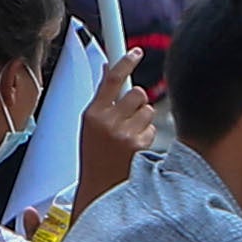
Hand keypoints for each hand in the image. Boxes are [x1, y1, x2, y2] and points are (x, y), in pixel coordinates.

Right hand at [76, 66, 155, 183]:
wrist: (100, 188)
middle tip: (128, 113)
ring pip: (148, 110)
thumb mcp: (89, 125)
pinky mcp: (139, 144)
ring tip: (129, 133)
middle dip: (137, 101)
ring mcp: (124, 133)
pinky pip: (152, 128)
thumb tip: (110, 72)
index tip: (136, 52)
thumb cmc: (94, 155)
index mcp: (91, 113)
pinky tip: (134, 145)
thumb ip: (102, 100)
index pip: (112, 79)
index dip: (125, 61)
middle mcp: (108, 121)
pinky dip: (146, 134)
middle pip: (137, 93)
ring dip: (143, 119)